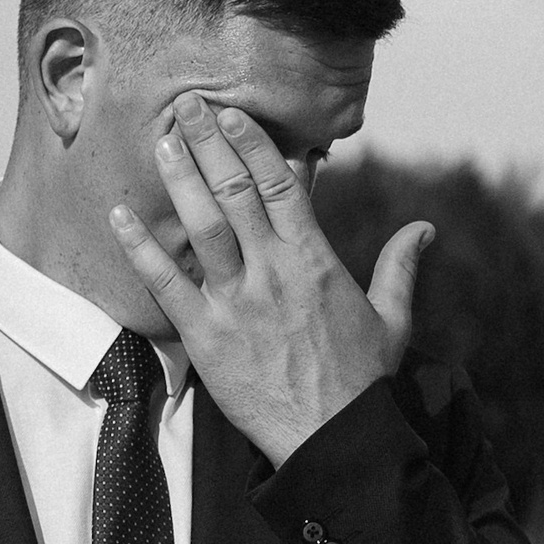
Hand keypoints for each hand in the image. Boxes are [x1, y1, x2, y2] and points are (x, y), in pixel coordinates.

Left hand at [111, 98, 432, 467]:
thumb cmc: (362, 382)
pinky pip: (166, 284)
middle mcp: (274, 271)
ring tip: (160, 140)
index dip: (253, 144)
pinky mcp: (206, 336)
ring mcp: (237, 302)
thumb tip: (424, 229)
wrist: (333, 439)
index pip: (282, 185)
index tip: (233, 113)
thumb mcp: (393, 320)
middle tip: (185, 105)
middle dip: (209, 143)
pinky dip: (141, 248)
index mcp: (315, 260)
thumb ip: (400, 267)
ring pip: (202, 226)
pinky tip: (119, 217)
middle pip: (236, 192)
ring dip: (180, 179)